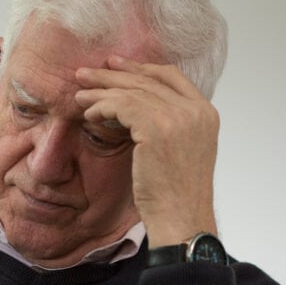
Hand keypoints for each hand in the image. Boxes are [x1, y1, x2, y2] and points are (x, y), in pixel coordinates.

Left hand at [74, 56, 219, 247]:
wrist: (181, 219)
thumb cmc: (175, 196)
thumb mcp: (180, 153)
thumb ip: (169, 127)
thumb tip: (136, 113)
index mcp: (206, 113)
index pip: (171, 77)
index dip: (141, 68)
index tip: (116, 65)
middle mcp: (196, 110)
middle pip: (148, 80)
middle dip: (114, 74)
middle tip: (87, 73)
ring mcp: (179, 117)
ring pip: (132, 92)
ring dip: (101, 91)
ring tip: (79, 94)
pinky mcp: (157, 129)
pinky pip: (122, 106)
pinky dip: (102, 107)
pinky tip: (89, 114)